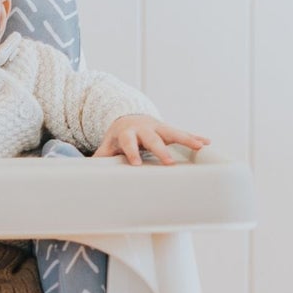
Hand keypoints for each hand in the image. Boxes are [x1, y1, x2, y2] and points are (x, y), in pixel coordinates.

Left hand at [92, 114, 210, 165]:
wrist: (127, 117)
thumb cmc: (117, 138)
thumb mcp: (107, 146)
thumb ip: (100, 159)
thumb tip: (85, 174)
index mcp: (127, 133)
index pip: (128, 142)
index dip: (131, 152)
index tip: (136, 164)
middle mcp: (144, 128)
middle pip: (153, 139)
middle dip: (161, 150)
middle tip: (170, 163)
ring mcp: (158, 127)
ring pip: (173, 132)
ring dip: (187, 139)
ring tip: (200, 146)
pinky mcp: (168, 129)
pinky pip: (183, 133)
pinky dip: (195, 137)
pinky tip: (207, 143)